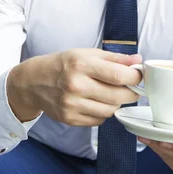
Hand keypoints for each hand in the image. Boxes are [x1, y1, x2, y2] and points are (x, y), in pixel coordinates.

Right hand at [7, 48, 141, 124]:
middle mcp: (75, 86)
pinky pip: (98, 120)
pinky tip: (97, 101)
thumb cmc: (62, 64)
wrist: (32, 82)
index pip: (118, 75)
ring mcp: (72, 105)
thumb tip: (138, 60)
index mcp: (80, 64)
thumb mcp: (85, 53)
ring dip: (117, 102)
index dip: (135, 77)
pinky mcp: (70, 119)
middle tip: (133, 87)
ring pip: (110, 110)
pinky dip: (103, 112)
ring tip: (112, 93)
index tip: (140, 75)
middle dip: (131, 92)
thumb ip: (114, 58)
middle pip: (117, 96)